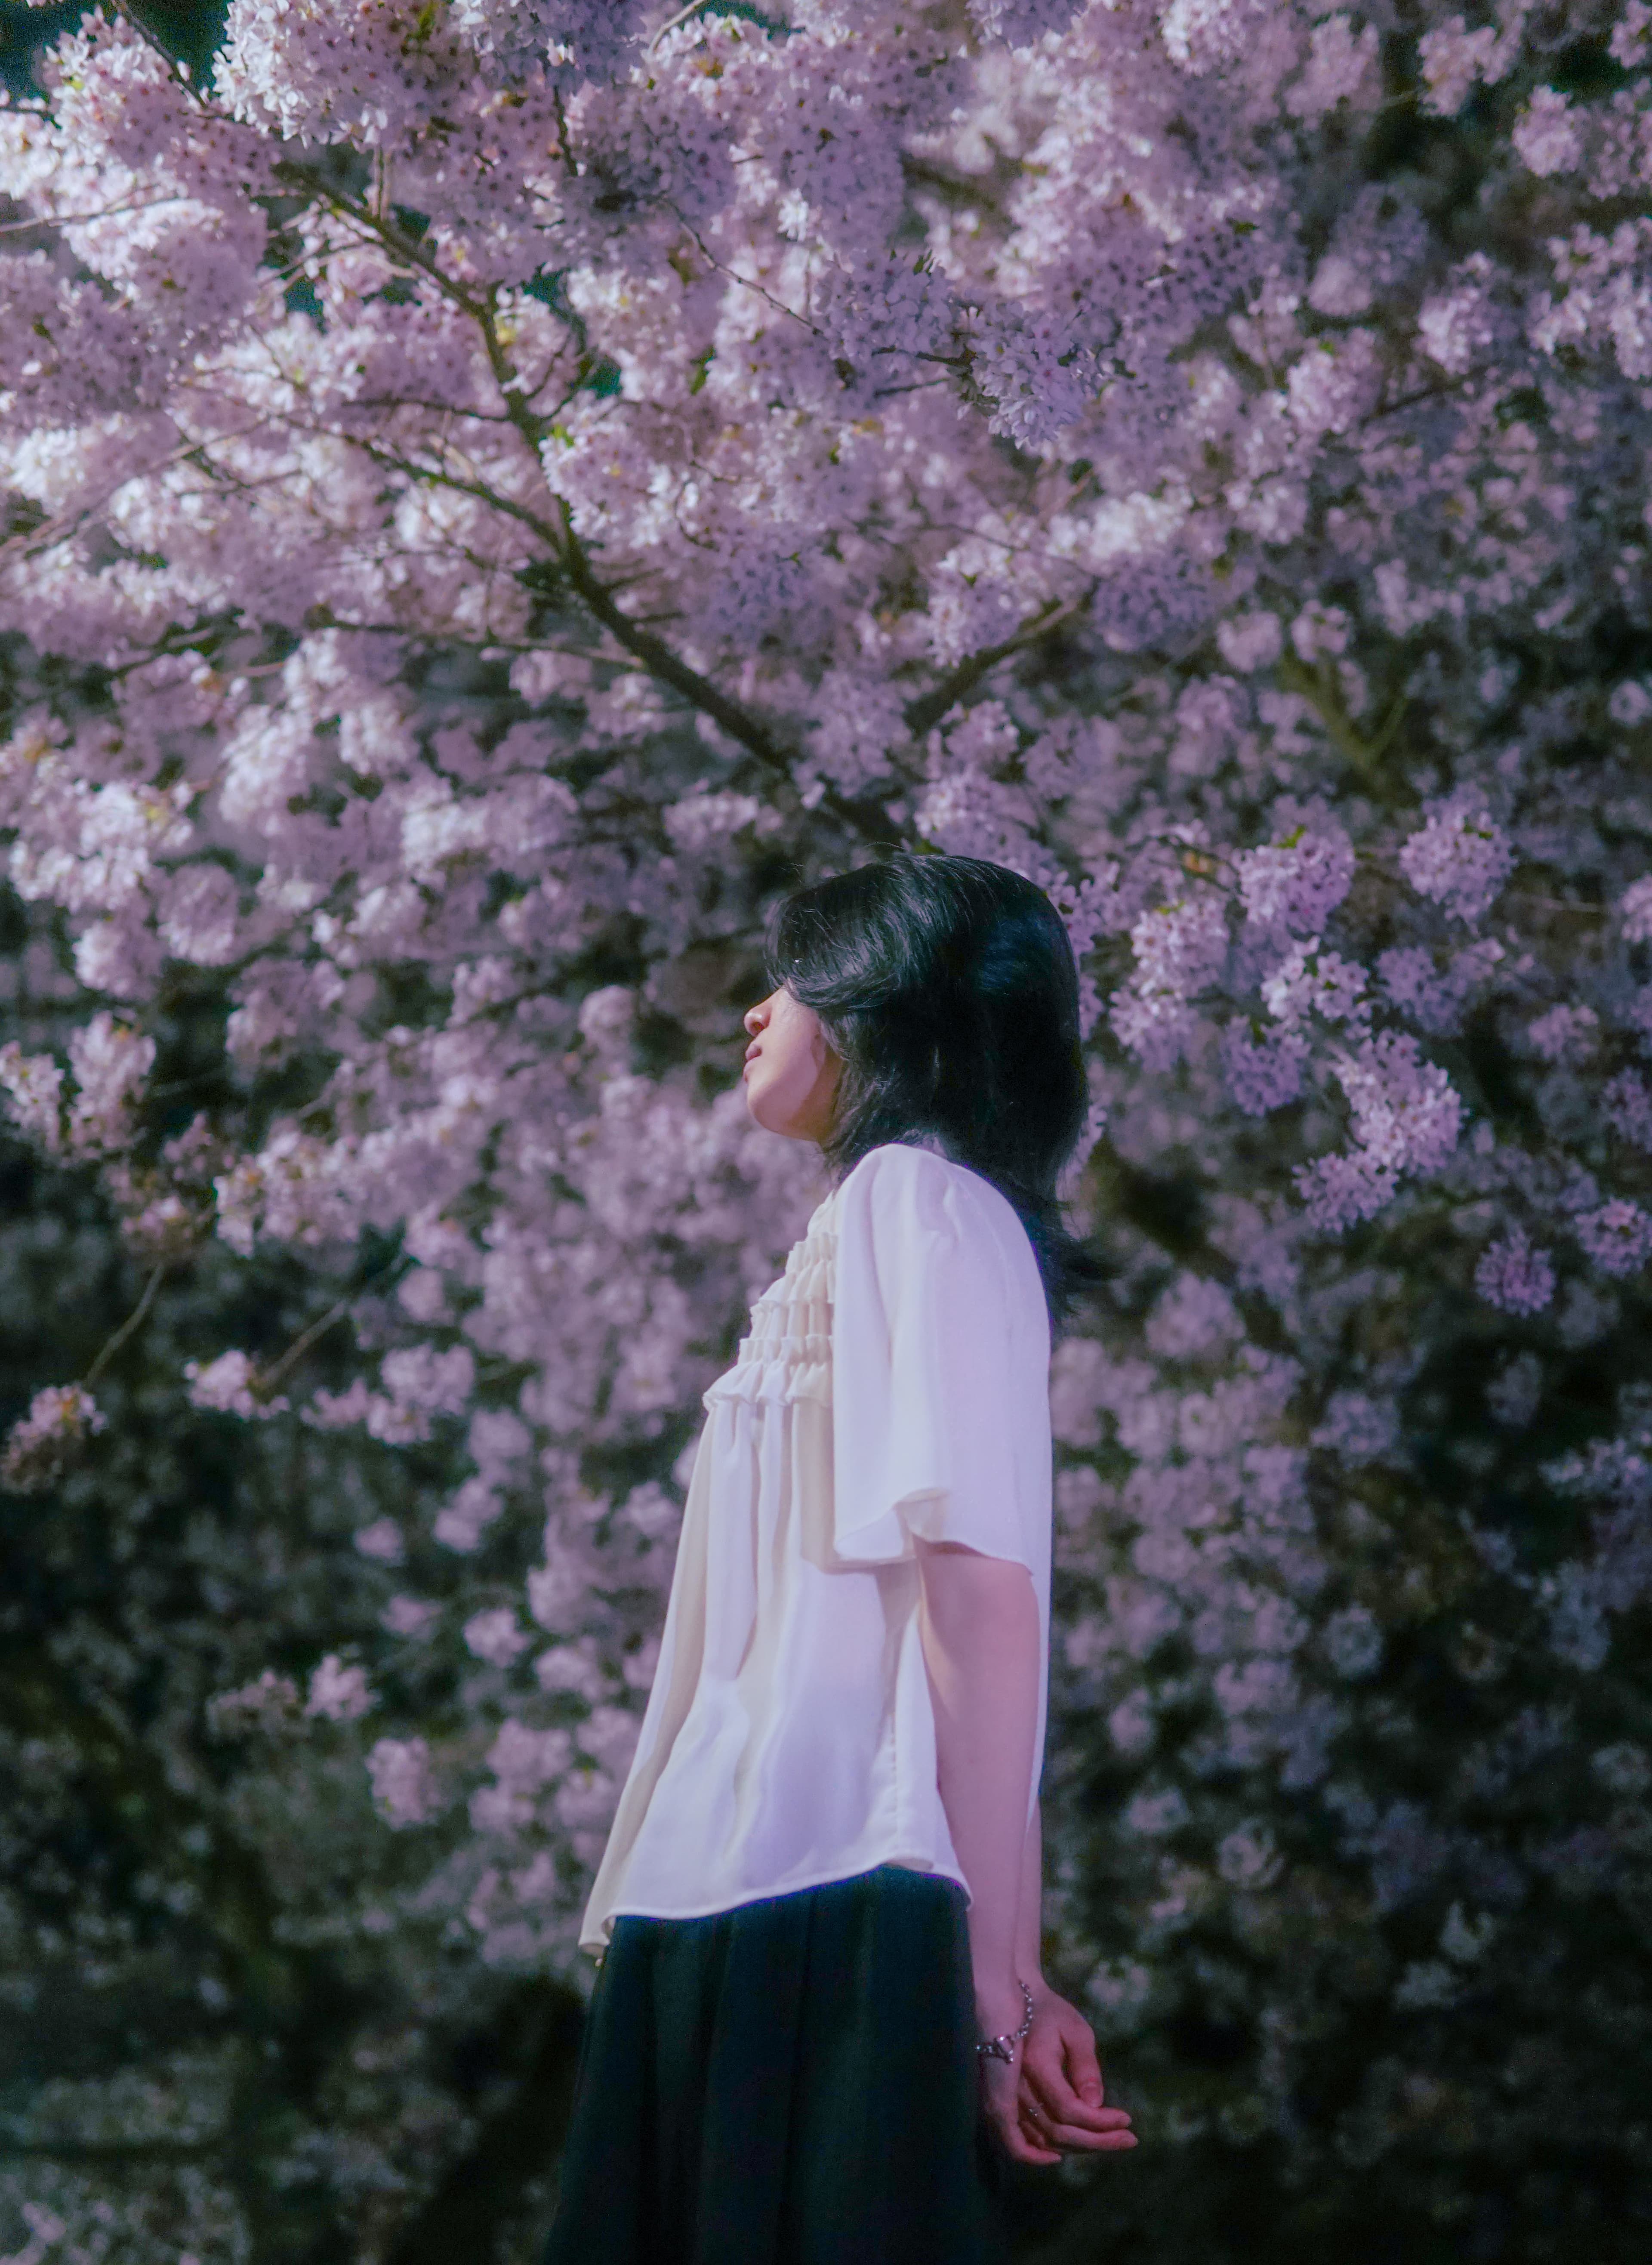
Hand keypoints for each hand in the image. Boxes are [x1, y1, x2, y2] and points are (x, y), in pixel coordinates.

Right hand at [976, 1978, 1137, 2167]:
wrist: (1015, 2004)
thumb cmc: (1051, 2015)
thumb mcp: (1076, 2030)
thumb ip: (1086, 2066)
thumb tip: (1095, 2105)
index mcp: (1035, 2065)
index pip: (1069, 2109)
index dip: (1100, 2122)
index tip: (1128, 2119)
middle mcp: (1016, 2088)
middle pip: (1057, 2131)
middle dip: (1097, 2141)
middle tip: (1128, 2140)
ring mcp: (1006, 2099)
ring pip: (1043, 2139)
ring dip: (1078, 2147)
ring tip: (1109, 2142)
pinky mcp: (1002, 2106)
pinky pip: (1020, 2140)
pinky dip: (1041, 2153)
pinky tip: (1062, 2156)